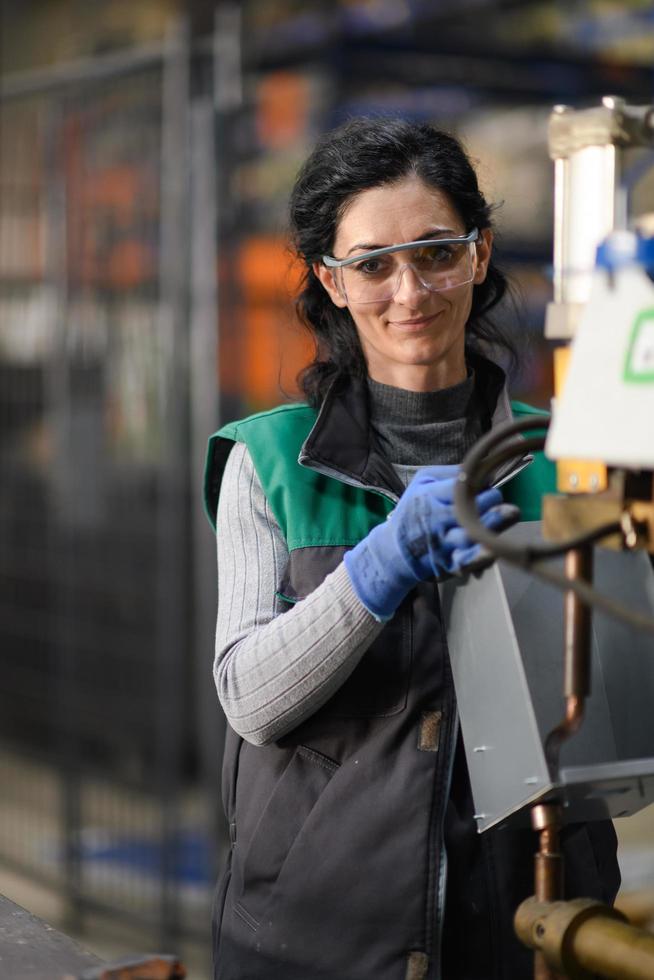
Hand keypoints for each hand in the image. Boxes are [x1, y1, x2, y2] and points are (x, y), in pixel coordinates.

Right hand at [344, 465, 518, 620]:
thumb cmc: (414, 510)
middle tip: (498, 498)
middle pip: (466, 509)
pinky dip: (479, 557)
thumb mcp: (422, 483)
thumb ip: (450, 473)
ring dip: (492, 524)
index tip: (490, 484)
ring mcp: (441, 544)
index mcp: (427, 496)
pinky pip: (465, 562)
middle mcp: (433, 520)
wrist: (393, 549)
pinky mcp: (447, 564)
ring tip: (510, 513)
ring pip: (469, 535)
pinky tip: (492, 549)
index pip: (457, 487)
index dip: (478, 483)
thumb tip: (484, 468)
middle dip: (489, 501)